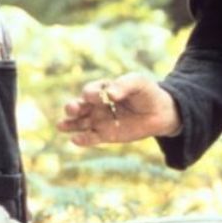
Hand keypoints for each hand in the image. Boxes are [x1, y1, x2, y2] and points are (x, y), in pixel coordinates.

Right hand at [57, 73, 179, 145]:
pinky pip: (91, 137)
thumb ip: (123, 85)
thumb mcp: (137, 82)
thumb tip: (110, 94)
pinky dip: (82, 139)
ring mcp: (100, 120)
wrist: (160, 112)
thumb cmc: (147, 92)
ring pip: (80, 122)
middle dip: (73, 107)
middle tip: (72, 109)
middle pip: (80, 106)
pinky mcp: (106, 135)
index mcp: (102, 89)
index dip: (92, 94)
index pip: (91, 91)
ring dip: (70, 124)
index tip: (100, 96)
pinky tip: (75, 140)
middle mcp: (97, 105)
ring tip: (61, 125)